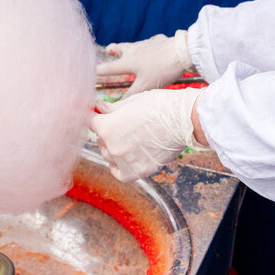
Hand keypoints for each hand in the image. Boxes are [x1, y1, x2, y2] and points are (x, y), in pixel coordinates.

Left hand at [90, 88, 208, 181]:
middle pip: (99, 140)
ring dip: (114, 148)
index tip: (100, 115)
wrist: (184, 120)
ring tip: (131, 138)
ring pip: (108, 155)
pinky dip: (119, 167)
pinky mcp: (137, 172)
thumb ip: (110, 109)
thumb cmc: (159, 106)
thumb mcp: (131, 102)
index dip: (96, 117)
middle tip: (124, 124)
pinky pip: (119, 173)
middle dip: (107, 131)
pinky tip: (125, 158)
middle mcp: (111, 146)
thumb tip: (98, 108)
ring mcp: (123, 161)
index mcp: (106, 126)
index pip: (90, 123)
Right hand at [97, 30, 194, 97]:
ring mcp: (147, 44)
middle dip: (113, 50)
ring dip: (129, 47)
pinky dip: (150, 45)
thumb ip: (130, 96)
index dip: (98, 71)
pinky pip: (152, 42)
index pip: (109, 68)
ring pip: (134, 45)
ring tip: (127, 48)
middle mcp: (135, 50)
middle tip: (108, 49)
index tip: (89, 73)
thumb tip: (116, 107)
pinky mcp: (159, 41)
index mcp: (128, 61)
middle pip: (120, 49)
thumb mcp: (145, 86)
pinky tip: (154, 46)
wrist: (182, 51)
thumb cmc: (162, 69)